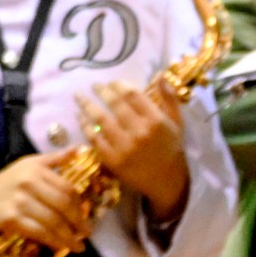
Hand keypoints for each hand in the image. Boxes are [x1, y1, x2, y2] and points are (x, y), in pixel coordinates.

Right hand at [0, 154, 90, 253]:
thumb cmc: (7, 182)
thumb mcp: (29, 164)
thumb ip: (54, 159)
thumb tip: (78, 150)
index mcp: (37, 169)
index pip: (67, 188)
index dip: (80, 205)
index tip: (86, 216)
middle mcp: (29, 183)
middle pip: (63, 205)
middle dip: (78, 222)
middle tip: (86, 233)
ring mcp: (20, 201)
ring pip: (53, 221)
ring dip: (68, 237)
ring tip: (78, 246)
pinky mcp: (11, 218)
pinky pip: (39, 232)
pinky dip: (53, 241)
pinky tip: (60, 247)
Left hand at [76, 81, 188, 224]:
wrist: (166, 182)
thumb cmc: (171, 149)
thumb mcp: (176, 122)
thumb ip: (169, 98)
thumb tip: (160, 74)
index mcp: (155, 120)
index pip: (132, 95)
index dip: (119, 85)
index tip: (112, 82)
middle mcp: (139, 132)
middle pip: (115, 104)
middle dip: (101, 91)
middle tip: (94, 85)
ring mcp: (124, 147)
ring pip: (100, 120)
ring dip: (87, 105)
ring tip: (79, 96)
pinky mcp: (113, 161)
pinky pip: (95, 139)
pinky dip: (85, 126)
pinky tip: (80, 118)